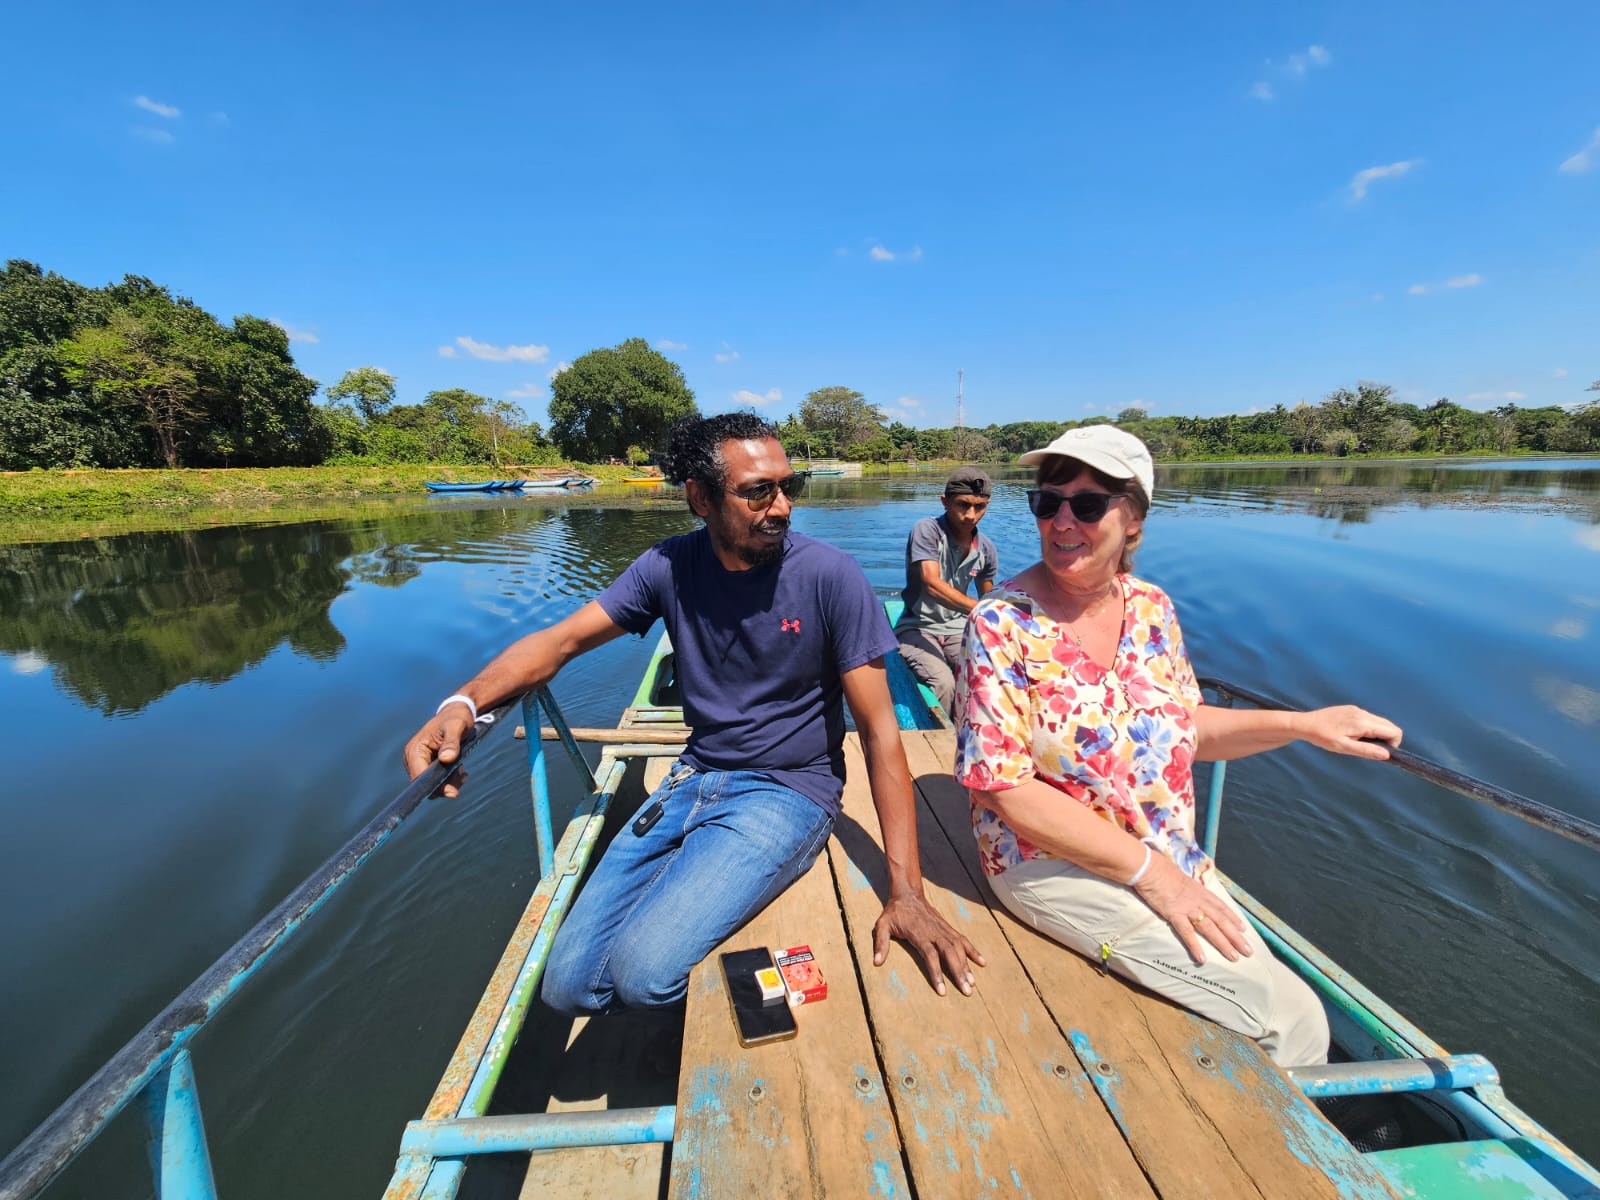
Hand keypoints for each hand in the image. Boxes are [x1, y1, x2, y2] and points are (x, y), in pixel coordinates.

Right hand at [402, 706, 475, 797]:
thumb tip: (447, 759)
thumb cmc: (457, 717)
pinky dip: (450, 778)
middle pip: (425, 783)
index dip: (434, 786)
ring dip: (449, 781)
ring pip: (432, 784)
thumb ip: (452, 743)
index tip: (452, 792)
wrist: (459, 711)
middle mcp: (413, 758)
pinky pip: (437, 780)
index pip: (419, 777)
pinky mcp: (428, 765)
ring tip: (463, 771)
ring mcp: (419, 762)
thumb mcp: (456, 726)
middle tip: (463, 776)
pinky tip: (461, 771)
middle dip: (445, 784)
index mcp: (415, 749)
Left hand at [872, 892, 985, 996]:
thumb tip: (876, 963)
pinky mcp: (948, 927)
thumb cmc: (894, 912)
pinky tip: (982, 962)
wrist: (908, 894)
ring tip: (973, 983)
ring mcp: (943, 929)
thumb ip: (880, 943)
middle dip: (959, 973)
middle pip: (950, 954)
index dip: (937, 973)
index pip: (931, 956)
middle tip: (967, 991)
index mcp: (919, 933)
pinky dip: (973, 950)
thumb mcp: (882, 925)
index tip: (943, 991)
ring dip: (967, 965)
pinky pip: (963, 940)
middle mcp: (934, 932)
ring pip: (959, 948)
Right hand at [1133, 854, 1251, 965]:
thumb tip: (1190, 893)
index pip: (1222, 907)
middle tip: (1248, 951)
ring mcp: (1187, 908)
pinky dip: (1195, 945)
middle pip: (1221, 920)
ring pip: (1210, 928)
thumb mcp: (1182, 878)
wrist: (1149, 868)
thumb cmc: (1162, 871)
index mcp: (1201, 891)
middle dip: (1236, 936)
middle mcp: (1199, 901)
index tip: (1243, 929)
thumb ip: (1189, 889)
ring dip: (1223, 943)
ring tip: (1233, 957)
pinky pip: (1186, 932)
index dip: (1233, 918)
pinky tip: (1202, 958)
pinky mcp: (1174, 914)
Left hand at [1296, 705, 1402, 760]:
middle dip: (1387, 739)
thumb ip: (1366, 750)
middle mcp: (1363, 713)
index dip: (1393, 744)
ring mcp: (1357, 709)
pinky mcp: (1351, 709)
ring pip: (1379, 722)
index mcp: (1363, 723)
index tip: (1380, 752)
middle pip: (1389, 725)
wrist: (1306, 723)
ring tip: (1359, 742)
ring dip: (1377, 733)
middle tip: (1370, 749)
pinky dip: (1369, 728)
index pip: (1393, 731)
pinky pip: (1369, 718)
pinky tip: (1353, 735)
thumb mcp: (1344, 747)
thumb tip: (1386, 754)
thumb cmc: (1323, 737)